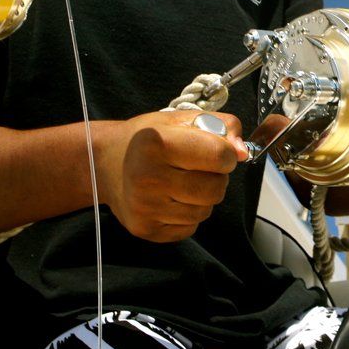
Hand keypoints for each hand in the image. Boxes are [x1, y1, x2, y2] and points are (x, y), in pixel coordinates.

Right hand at [95, 110, 247, 242]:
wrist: (105, 163)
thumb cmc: (147, 139)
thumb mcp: (181, 119)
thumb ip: (221, 127)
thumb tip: (243, 152)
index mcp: (155, 143)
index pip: (220, 155)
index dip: (226, 154)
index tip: (216, 150)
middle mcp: (146, 177)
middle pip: (215, 189)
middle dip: (216, 178)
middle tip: (198, 168)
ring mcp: (145, 207)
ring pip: (205, 211)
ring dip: (203, 198)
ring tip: (182, 182)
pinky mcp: (146, 229)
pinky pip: (189, 228)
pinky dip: (188, 215)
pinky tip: (170, 199)